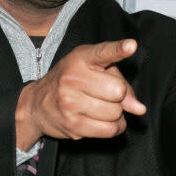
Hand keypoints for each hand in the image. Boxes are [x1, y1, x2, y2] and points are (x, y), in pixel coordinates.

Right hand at [15, 39, 146, 149]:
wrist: (37, 104)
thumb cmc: (72, 82)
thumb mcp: (92, 70)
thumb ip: (119, 80)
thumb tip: (138, 108)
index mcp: (81, 58)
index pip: (103, 52)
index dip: (119, 49)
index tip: (131, 45)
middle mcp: (74, 77)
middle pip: (118, 91)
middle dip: (118, 96)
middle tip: (105, 94)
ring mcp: (71, 102)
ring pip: (116, 113)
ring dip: (116, 114)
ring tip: (101, 107)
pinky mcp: (73, 125)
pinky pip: (110, 130)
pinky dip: (114, 128)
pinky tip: (104, 121)